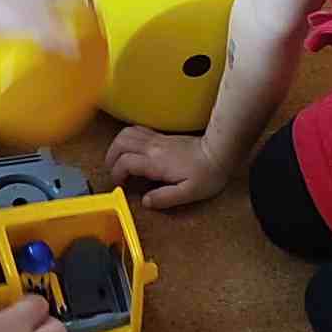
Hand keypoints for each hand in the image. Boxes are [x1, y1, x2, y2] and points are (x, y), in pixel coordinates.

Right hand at [105, 125, 227, 208]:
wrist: (220, 152)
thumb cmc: (207, 174)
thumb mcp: (189, 193)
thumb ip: (165, 198)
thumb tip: (145, 201)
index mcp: (157, 162)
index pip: (126, 162)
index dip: (117, 174)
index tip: (120, 185)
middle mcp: (153, 147)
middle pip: (121, 143)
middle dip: (111, 158)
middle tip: (114, 172)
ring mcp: (157, 139)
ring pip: (126, 133)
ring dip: (117, 146)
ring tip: (118, 161)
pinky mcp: (162, 136)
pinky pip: (137, 130)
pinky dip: (128, 139)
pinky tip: (131, 150)